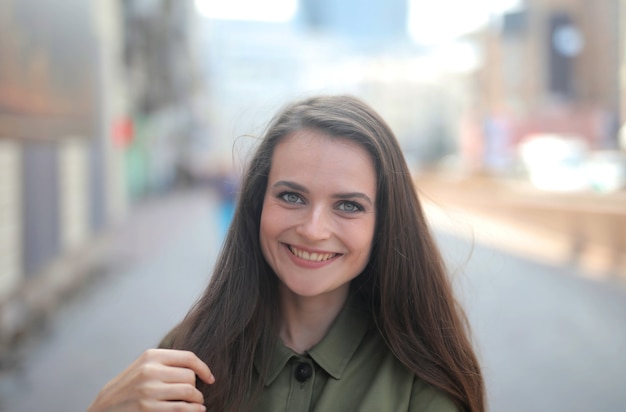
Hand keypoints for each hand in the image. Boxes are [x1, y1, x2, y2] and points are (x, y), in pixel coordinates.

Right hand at [87, 348, 214, 411]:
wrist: (104, 408)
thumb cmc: (129, 387)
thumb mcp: (144, 367)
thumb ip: (166, 363)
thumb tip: (197, 368)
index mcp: (151, 356)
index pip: (188, 358)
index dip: (204, 369)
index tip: (210, 379)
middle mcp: (150, 370)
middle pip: (190, 376)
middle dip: (196, 388)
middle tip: (195, 395)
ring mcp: (148, 390)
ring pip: (189, 392)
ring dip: (197, 400)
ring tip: (197, 404)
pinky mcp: (148, 408)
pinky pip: (181, 408)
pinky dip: (193, 410)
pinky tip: (195, 411)